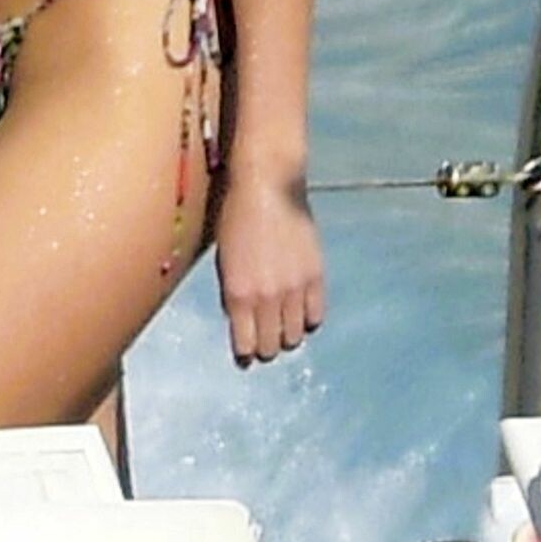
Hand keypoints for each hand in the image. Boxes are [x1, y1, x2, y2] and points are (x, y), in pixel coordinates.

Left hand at [215, 160, 323, 367]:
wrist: (269, 187)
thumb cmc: (236, 216)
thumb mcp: (223, 258)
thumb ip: (233, 293)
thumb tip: (240, 320)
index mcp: (238, 293)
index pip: (245, 345)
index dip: (246, 353)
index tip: (246, 354)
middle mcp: (266, 297)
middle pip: (271, 346)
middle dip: (266, 347)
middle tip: (264, 341)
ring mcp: (294, 289)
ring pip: (295, 336)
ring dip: (288, 335)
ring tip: (283, 326)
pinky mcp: (315, 277)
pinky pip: (316, 315)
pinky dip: (308, 318)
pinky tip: (301, 310)